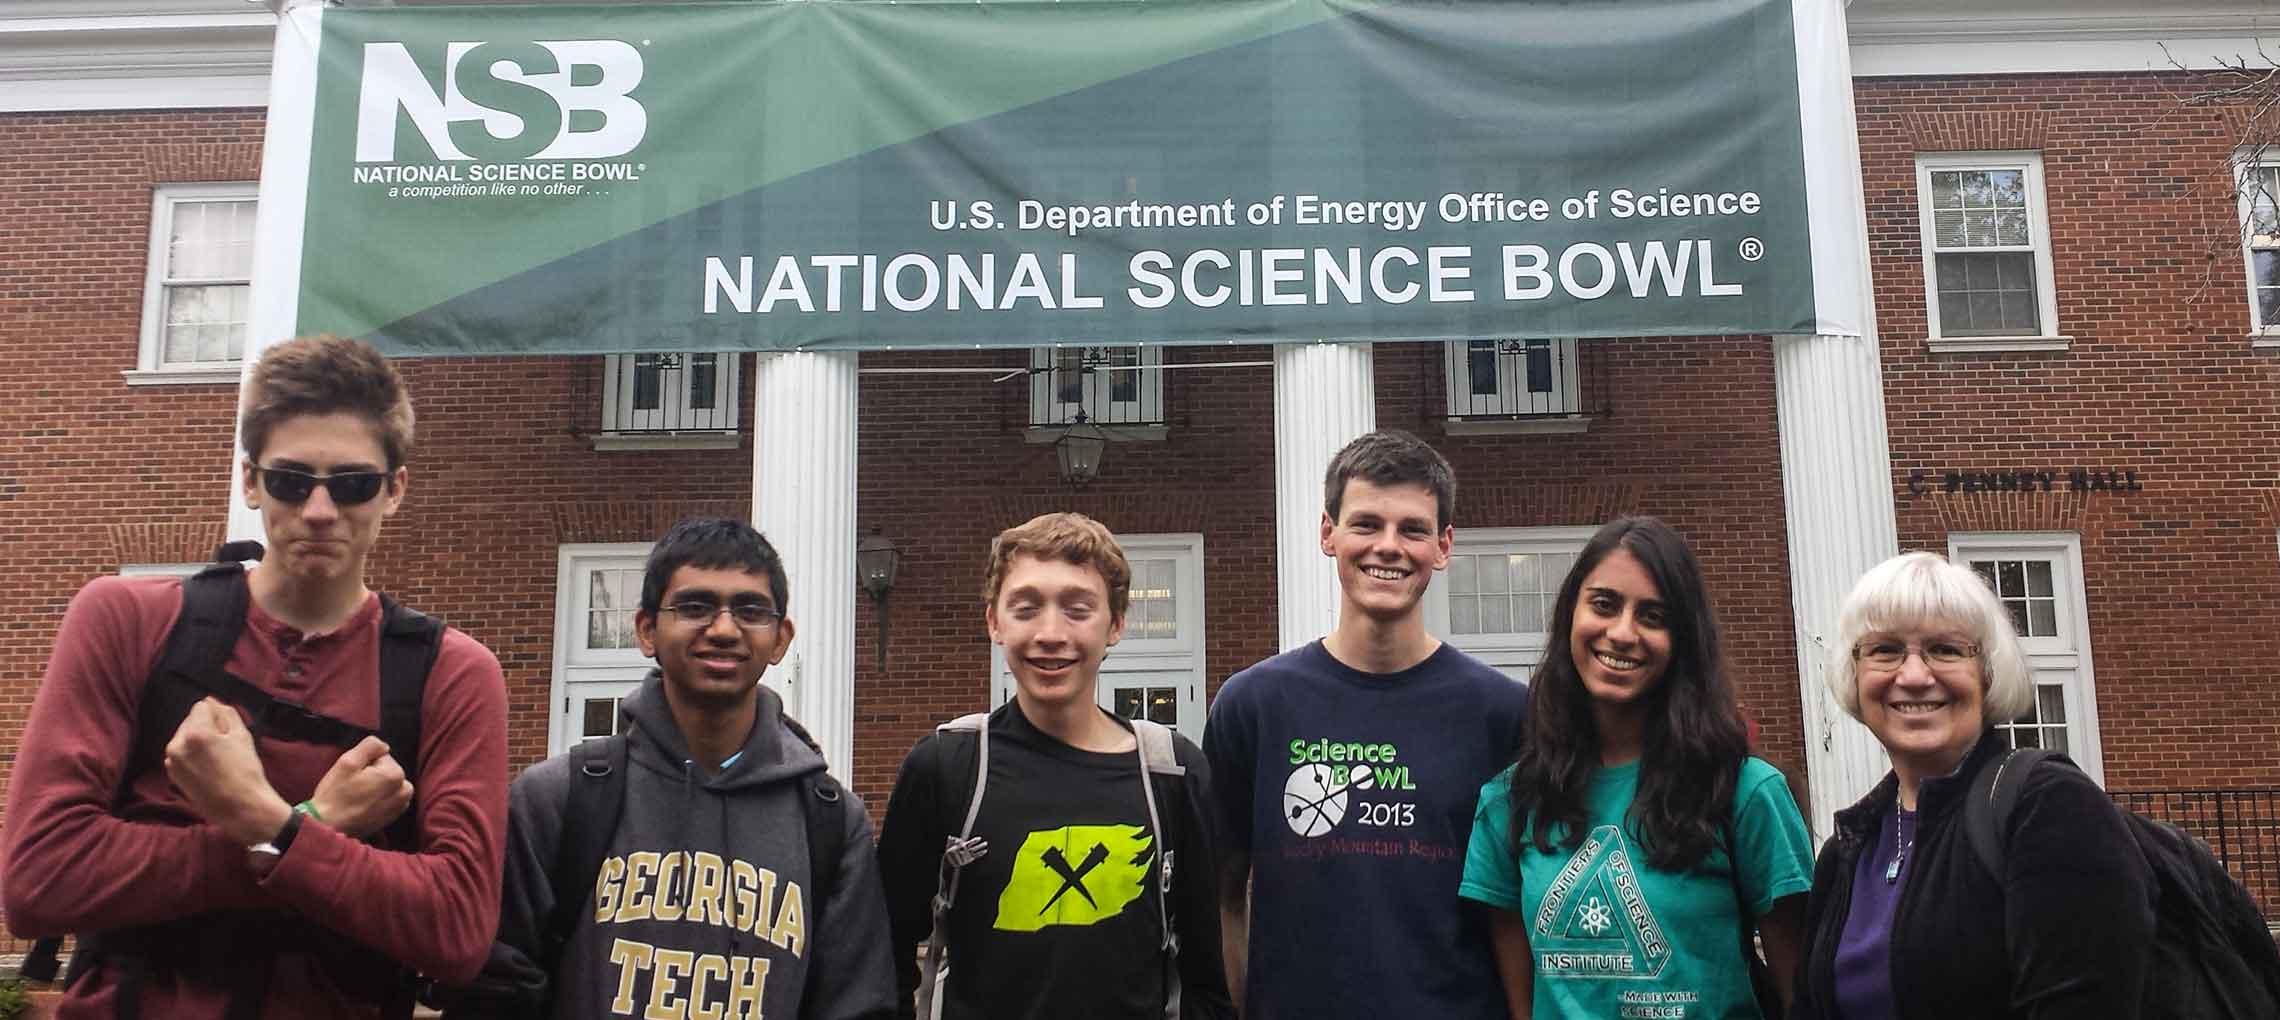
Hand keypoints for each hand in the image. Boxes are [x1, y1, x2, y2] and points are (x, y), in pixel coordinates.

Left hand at [164, 698, 290, 844]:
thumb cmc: (245, 770)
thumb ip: (226, 713)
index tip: (228, 729)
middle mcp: (177, 744)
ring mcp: (172, 761)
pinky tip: (207, 767)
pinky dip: (191, 755)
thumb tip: (212, 701)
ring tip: (216, 758)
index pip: (201, 706)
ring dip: (197, 740)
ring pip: (184, 737)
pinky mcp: (172, 774)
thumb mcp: (242, 736)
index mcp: (195, 732)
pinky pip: (180, 753)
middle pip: (190, 721)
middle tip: (224, 745)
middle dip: (205, 727)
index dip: (217, 714)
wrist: (239, 807)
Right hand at [309, 736, 414, 838]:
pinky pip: (389, 799)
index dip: (365, 763)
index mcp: (395, 775)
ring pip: (389, 784)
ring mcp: (400, 806)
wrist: (328, 827)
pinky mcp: (393, 817)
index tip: (353, 775)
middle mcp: (404, 791)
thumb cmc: (335, 794)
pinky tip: (363, 804)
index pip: (382, 756)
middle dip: (372, 774)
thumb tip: (384, 747)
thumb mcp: (348, 761)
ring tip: (358, 795)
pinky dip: (379, 798)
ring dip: (377, 786)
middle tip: (353, 785)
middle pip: (387, 770)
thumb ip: (370, 746)